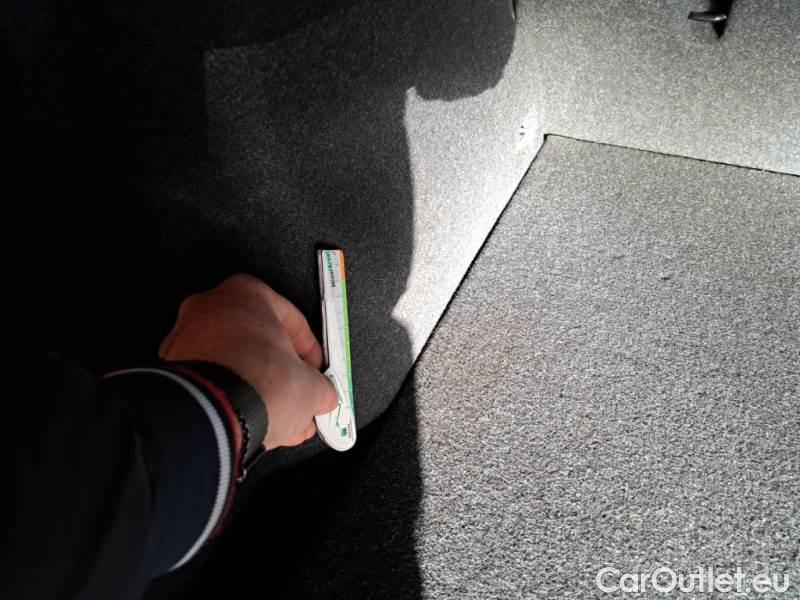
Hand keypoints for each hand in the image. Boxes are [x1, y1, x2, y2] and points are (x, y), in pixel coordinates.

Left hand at [158, 274, 337, 448]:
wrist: (212, 416)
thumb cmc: (254, 384)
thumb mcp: (311, 387)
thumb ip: (320, 386)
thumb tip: (321, 395)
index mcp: (247, 293)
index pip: (291, 320)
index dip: (310, 351)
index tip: (315, 370)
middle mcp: (211, 306)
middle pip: (258, 341)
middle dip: (279, 372)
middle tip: (295, 392)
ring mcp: (186, 336)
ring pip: (233, 362)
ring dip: (256, 386)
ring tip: (274, 413)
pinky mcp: (172, 368)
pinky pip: (211, 379)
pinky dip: (231, 396)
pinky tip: (249, 417)